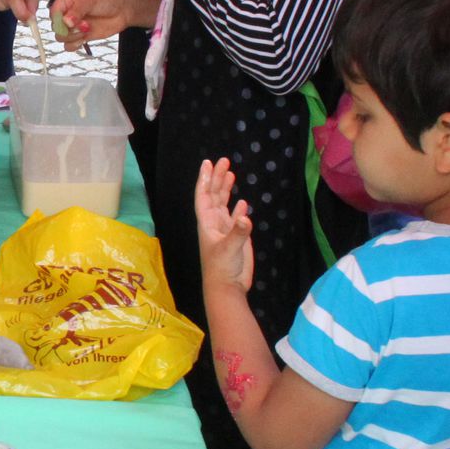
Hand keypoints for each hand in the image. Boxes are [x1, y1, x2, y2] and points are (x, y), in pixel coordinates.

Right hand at [51, 0, 159, 47]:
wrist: (122, 11)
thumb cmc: (106, 0)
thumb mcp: (90, 0)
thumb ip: (76, 11)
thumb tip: (66, 22)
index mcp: (64, 1)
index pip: (53, 14)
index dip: (60, 20)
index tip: (72, 21)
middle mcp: (65, 14)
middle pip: (55, 28)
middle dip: (69, 30)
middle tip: (84, 25)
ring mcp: (72, 26)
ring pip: (61, 38)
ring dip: (73, 37)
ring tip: (87, 29)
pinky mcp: (79, 37)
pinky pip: (68, 46)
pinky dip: (75, 45)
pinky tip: (84, 39)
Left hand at [192, 158, 253, 290]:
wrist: (228, 287)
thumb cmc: (222, 268)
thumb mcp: (230, 249)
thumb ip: (238, 232)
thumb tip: (245, 216)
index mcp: (208, 223)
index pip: (204, 196)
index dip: (205, 179)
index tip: (208, 163)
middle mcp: (214, 223)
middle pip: (214, 195)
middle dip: (218, 178)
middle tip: (224, 161)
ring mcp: (224, 230)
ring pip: (224, 204)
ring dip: (226, 189)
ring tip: (231, 173)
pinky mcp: (236, 238)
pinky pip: (235, 218)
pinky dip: (238, 208)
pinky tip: (242, 202)